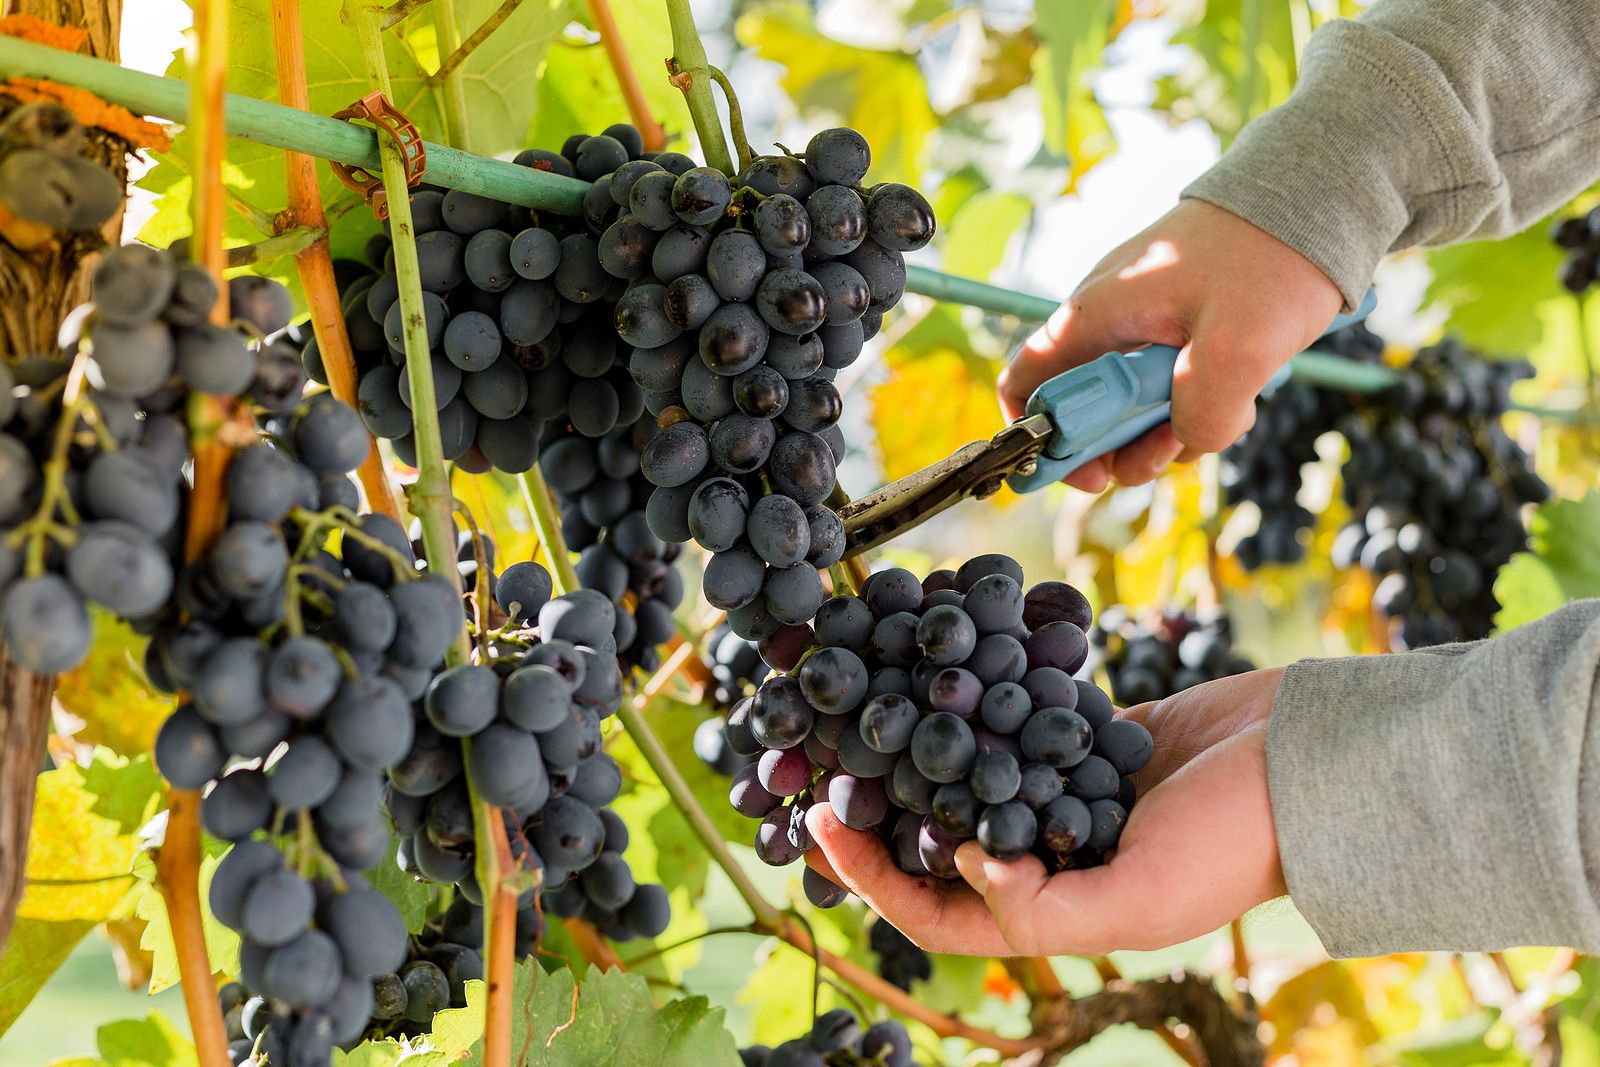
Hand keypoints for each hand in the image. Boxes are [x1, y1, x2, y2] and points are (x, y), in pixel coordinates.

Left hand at [804, 667, 1287, 955]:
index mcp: (1058, 912)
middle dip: (878, 807)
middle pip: (939, 838)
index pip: (938, 910)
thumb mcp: (1138, 903)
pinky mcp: (1087, 733)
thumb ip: (1041, 907)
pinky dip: (976, 697)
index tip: (818, 824)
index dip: (871, 876)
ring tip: (860, 709)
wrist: (1315, 761)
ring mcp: (1067, 790)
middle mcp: (1053, 856)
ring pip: (970, 774)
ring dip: (917, 748)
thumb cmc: (1235, 846)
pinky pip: (1014, 717)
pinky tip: (933, 663)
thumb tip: (954, 864)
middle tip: (817, 764)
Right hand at [998, 200, 1342, 491]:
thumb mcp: (1241, 349)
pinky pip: (1170, 387)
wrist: (1317, 195)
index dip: (1040, 442)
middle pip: (1082, 411)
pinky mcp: (1179, 327)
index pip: (1024, 387)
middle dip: (1122, 447)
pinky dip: (1198, 403)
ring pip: (1132, 406)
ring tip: (1223, 411)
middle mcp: (1107, 321)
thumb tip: (1185, 442)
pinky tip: (1238, 390)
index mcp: (1095, 316)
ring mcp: (1143, 324)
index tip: (1092, 472)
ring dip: (1170, 430)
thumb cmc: (1271, 259)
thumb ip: (1202, 415)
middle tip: (1172, 449)